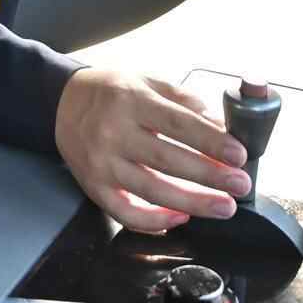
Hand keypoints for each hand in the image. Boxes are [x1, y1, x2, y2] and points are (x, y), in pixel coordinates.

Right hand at [53, 69, 251, 232]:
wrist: (62, 104)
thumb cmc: (112, 93)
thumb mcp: (148, 82)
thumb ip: (185, 101)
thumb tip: (220, 126)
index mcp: (133, 101)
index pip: (179, 124)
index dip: (211, 141)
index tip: (238, 155)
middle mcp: (114, 132)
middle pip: (168, 160)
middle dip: (210, 176)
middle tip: (240, 185)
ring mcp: (102, 163)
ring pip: (151, 190)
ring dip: (192, 203)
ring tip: (222, 207)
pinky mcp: (93, 187)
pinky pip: (125, 212)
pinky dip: (154, 220)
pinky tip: (180, 217)